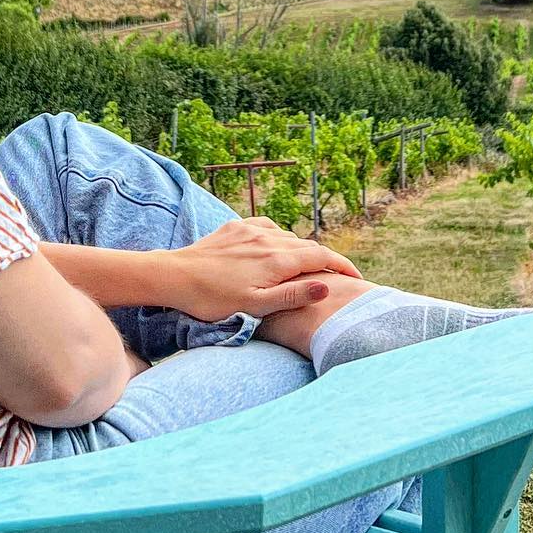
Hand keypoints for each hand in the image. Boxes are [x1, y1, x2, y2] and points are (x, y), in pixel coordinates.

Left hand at [166, 217, 365, 321]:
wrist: (174, 276)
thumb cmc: (213, 299)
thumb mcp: (256, 305)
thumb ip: (293, 295)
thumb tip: (326, 286)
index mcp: (277, 259)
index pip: (322, 257)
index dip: (343, 266)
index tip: (358, 279)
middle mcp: (268, 239)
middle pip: (307, 246)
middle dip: (324, 260)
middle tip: (335, 277)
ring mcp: (251, 230)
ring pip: (287, 237)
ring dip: (300, 251)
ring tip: (305, 268)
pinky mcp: (235, 227)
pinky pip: (266, 228)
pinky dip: (278, 238)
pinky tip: (274, 248)